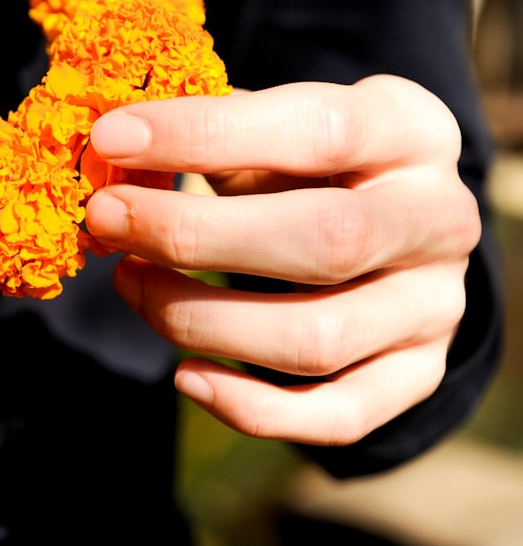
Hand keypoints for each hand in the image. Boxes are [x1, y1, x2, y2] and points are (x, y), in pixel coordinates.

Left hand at [83, 75, 479, 444]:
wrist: (388, 222)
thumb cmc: (305, 165)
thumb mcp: (273, 128)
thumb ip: (210, 136)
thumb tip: (113, 151)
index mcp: (410, 131)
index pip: (317, 130)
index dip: (205, 135)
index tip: (112, 139)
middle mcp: (440, 220)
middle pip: (325, 242)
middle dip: (192, 235)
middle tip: (105, 218)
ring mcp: (435, 307)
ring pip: (316, 340)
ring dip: (198, 320)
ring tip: (129, 281)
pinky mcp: (415, 375)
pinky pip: (335, 417)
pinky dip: (250, 408)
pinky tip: (186, 376)